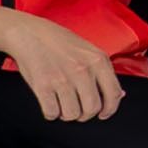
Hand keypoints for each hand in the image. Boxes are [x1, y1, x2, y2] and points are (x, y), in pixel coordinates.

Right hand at [4, 16, 123, 122]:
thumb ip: (104, 72)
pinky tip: (50, 104)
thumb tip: (119, 94)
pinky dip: (51, 113)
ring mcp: (62, 79)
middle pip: (92, 108)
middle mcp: (83, 71)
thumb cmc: (58, 41)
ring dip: (67, 114)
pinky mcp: (43, 86)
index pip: (113, 93)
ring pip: (72, 114)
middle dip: (85, 114)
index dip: (110, 109)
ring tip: (63, 104)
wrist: (29, 33)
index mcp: (98, 61)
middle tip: (78, 109)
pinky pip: (51, 113)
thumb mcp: (89, 50)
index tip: (104, 114)